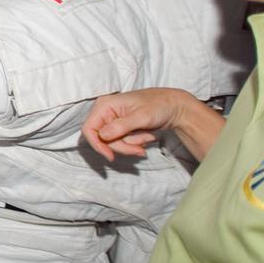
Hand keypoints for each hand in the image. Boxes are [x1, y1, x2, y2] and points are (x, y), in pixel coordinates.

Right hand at [81, 88, 209, 161]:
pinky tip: (146, 136)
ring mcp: (112, 121)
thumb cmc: (159, 106)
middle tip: (140, 150)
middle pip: (102, 139)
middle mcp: (105, 113)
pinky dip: (134, 143)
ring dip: (131, 145)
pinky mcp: (120, 128)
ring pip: (113, 143)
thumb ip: (120, 126)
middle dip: (122, 147)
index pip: (89, 129)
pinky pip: (121, 142)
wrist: (174, 106)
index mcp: (105, 105)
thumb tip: (102, 136)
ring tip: (148, 137)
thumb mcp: (141, 117)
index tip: (111, 157)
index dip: (97, 145)